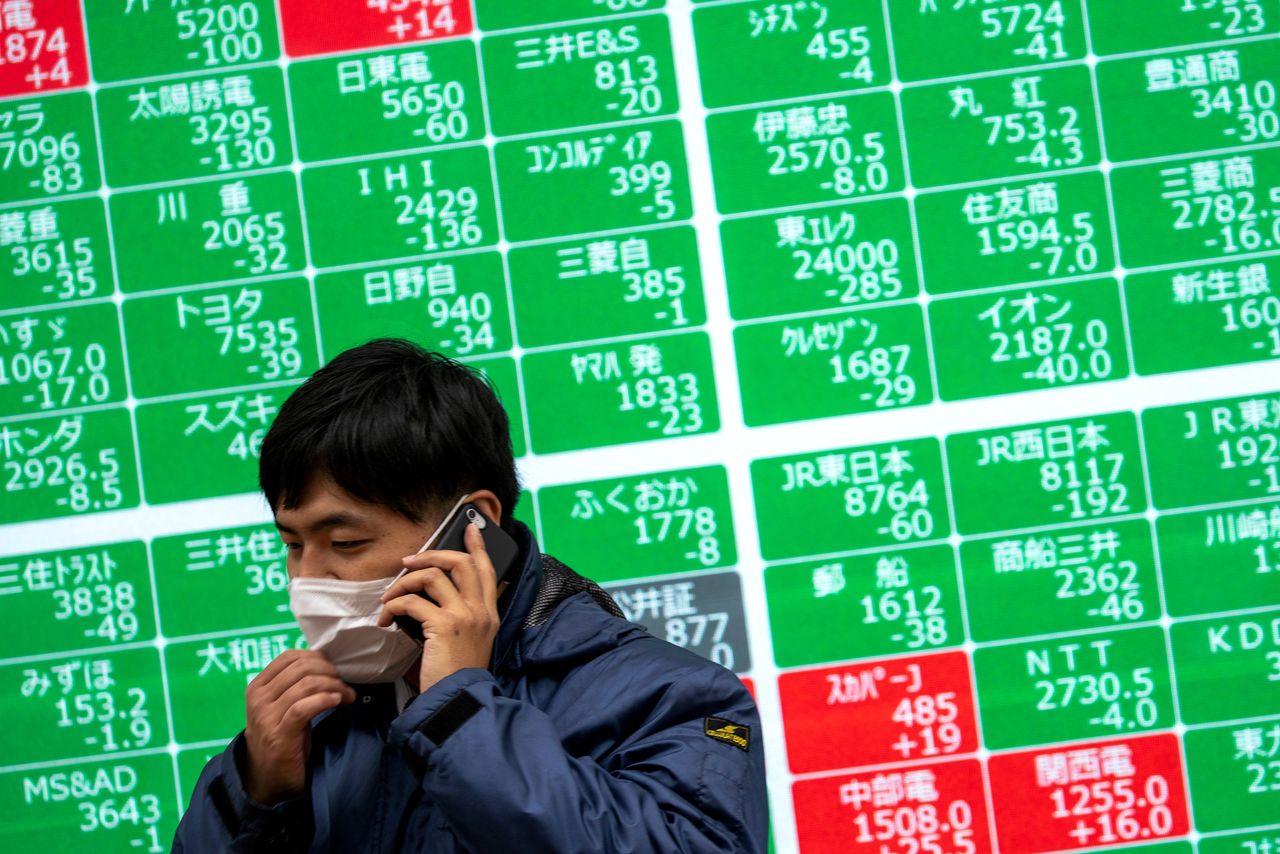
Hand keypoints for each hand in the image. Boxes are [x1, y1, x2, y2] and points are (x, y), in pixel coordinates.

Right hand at [242, 649, 354, 804]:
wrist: (266, 779)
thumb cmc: (281, 738)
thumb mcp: (283, 706)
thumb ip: (295, 685)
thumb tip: (326, 662)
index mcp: (258, 686)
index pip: (289, 656)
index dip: (317, 657)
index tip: (334, 669)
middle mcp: (258, 699)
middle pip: (301, 668)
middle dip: (330, 672)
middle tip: (344, 684)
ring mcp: (266, 717)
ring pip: (306, 685)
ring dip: (334, 686)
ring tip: (347, 696)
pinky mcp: (279, 736)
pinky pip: (303, 708)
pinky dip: (324, 700)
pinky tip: (337, 702)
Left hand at [378, 523, 500, 693]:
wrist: (458, 701)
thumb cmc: (458, 676)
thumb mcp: (470, 643)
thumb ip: (462, 618)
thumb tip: (431, 597)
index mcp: (489, 614)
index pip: (488, 570)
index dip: (477, 547)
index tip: (470, 528)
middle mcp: (481, 611)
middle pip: (460, 563)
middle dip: (431, 555)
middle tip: (409, 561)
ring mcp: (465, 616)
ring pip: (432, 576)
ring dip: (403, 582)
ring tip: (389, 597)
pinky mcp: (444, 625)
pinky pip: (412, 602)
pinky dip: (393, 606)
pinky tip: (385, 619)